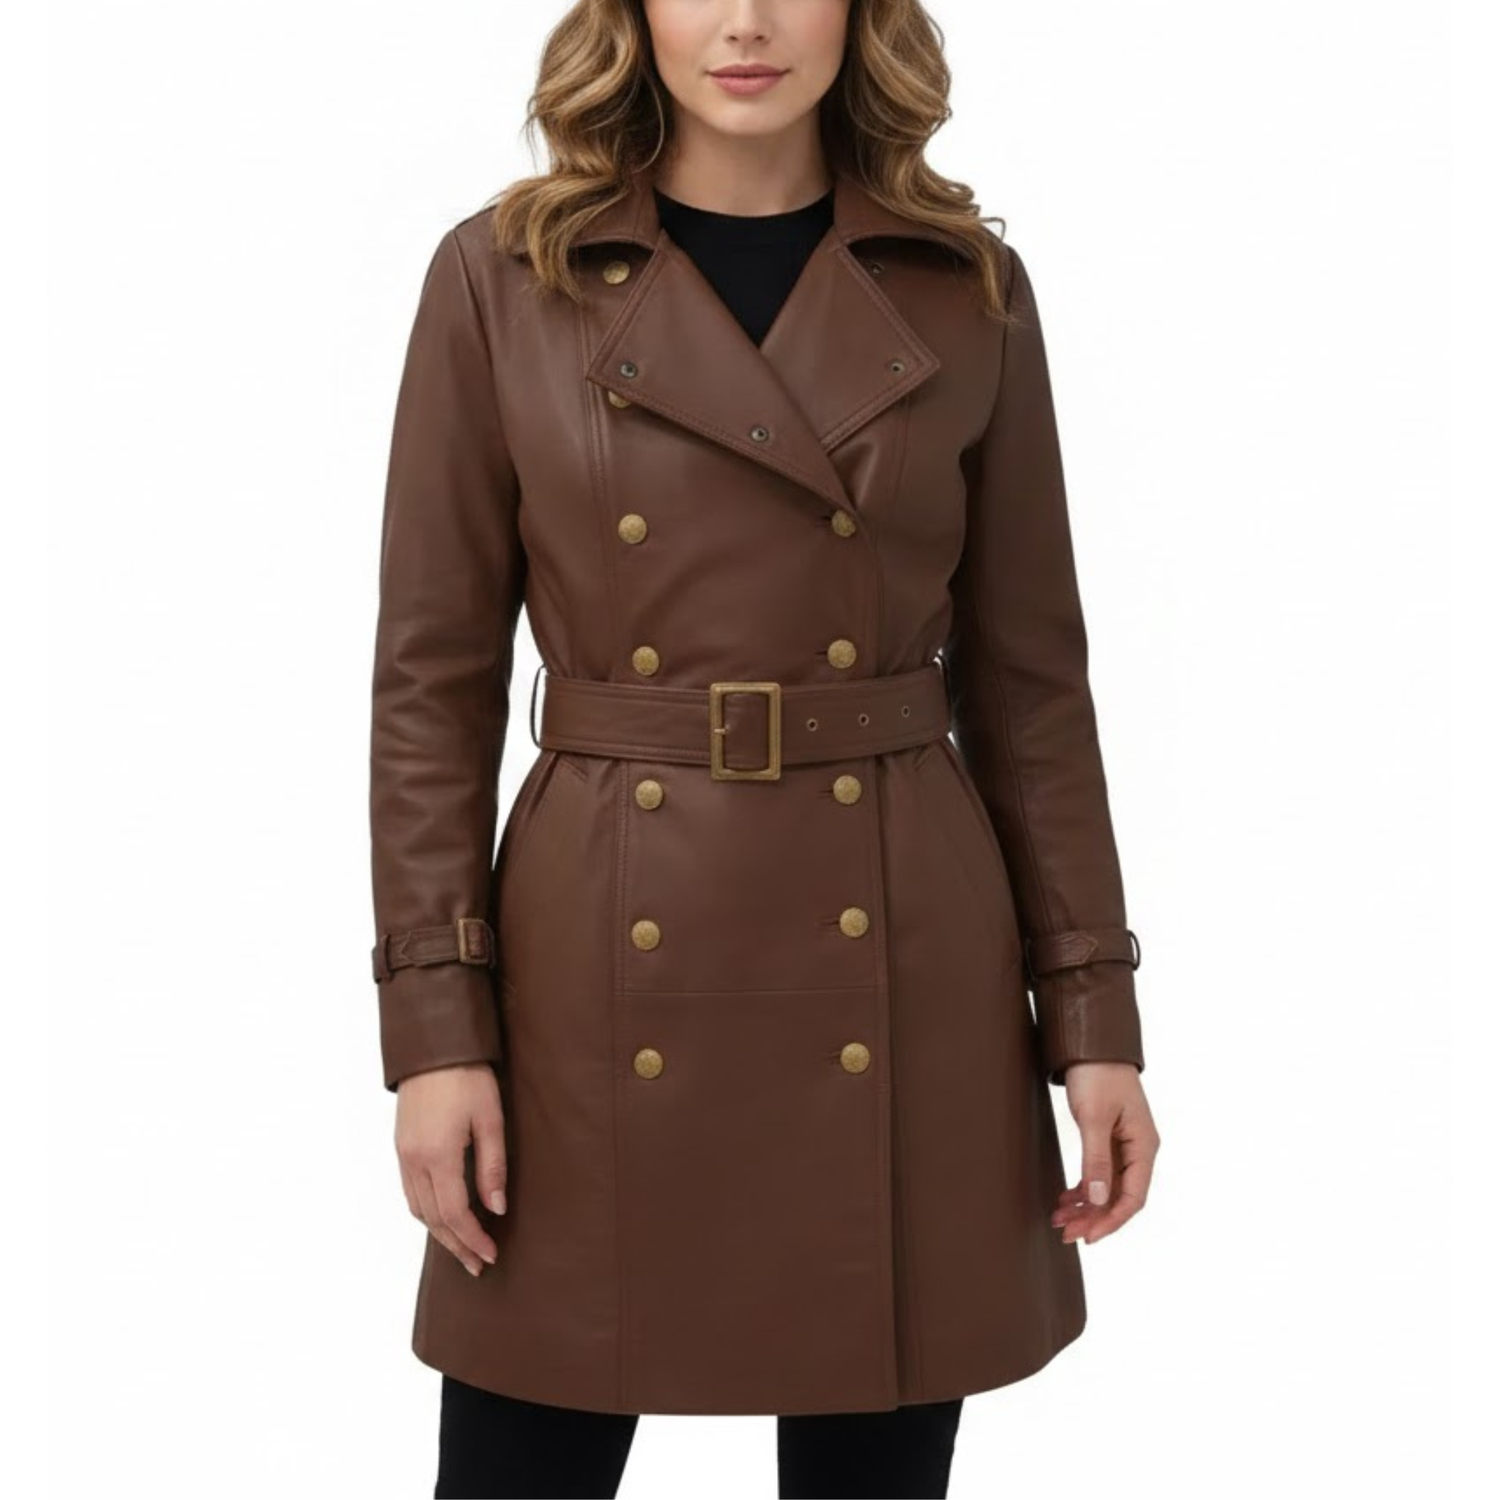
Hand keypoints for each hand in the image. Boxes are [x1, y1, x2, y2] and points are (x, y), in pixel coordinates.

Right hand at [395, 1062, 507, 1275]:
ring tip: (463, 1248)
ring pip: (418, 1208)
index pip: (454, 1214)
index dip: (472, 1239)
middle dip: (456, 1245)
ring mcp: (403, 1154)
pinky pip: (410, 1191)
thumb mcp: (490, 1118)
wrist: (434, 1047)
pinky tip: (443, 1216)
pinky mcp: (401, 1146)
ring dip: (440, 1232)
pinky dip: (427, 1212)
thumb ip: (493, 1165)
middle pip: (433, 1219)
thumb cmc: (467, 1077)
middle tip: (478, 1264)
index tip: (491, 1255)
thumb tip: (496, 1208)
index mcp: (437, 1155)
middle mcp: (414, 1160)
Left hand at [1051, 1061, 1157, 1244]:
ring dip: (1085, 1205)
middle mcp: (1138, 1149)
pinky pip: (1099, 1172)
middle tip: (1065, 1232)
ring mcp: (1124, 1144)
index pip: (1133, 1198)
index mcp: (1143, 1146)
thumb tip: (1097, 1199)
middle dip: (1093, 1217)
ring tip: (1059, 1218)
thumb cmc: (1097, 1074)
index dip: (1110, 1221)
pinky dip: (1083, 1187)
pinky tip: (1066, 1198)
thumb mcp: (1093, 1118)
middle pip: (1119, 1196)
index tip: (1087, 1236)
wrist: (1091, 1043)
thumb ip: (1095, 1159)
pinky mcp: (1109, 1137)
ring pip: (1107, 1186)